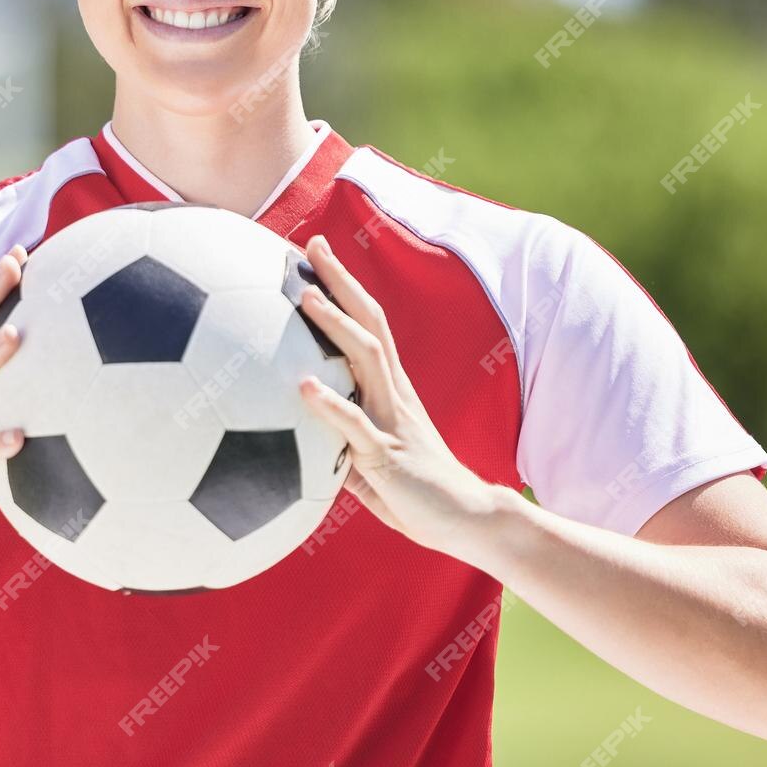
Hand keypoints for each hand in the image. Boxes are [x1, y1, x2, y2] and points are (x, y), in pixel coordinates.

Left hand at [294, 233, 504, 551]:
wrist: (468, 520)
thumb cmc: (417, 491)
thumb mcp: (370, 458)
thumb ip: (339, 438)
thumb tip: (298, 432)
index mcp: (389, 390)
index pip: (367, 325)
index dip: (344, 288)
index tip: (315, 256)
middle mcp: (392, 394)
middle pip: (368, 324)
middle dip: (341, 283)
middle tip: (311, 246)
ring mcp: (392, 420)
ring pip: (365, 360)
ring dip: (335, 325)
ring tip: (306, 296)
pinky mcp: (388, 455)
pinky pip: (355, 426)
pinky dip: (328, 403)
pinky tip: (301, 386)